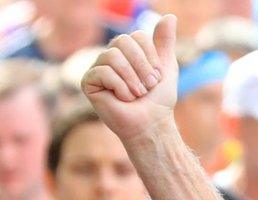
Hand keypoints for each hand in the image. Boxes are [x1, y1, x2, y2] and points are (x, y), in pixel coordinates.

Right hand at [82, 18, 179, 141]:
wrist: (151, 124)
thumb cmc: (158, 99)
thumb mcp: (166, 67)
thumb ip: (165, 42)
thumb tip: (170, 16)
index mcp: (127, 51)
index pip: (137, 36)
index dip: (151, 57)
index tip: (157, 77)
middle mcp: (110, 56)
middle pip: (123, 41)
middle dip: (142, 67)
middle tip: (148, 86)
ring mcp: (97, 67)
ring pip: (113, 56)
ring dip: (132, 79)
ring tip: (137, 94)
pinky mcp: (88, 82)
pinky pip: (103, 72)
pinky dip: (120, 88)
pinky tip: (123, 99)